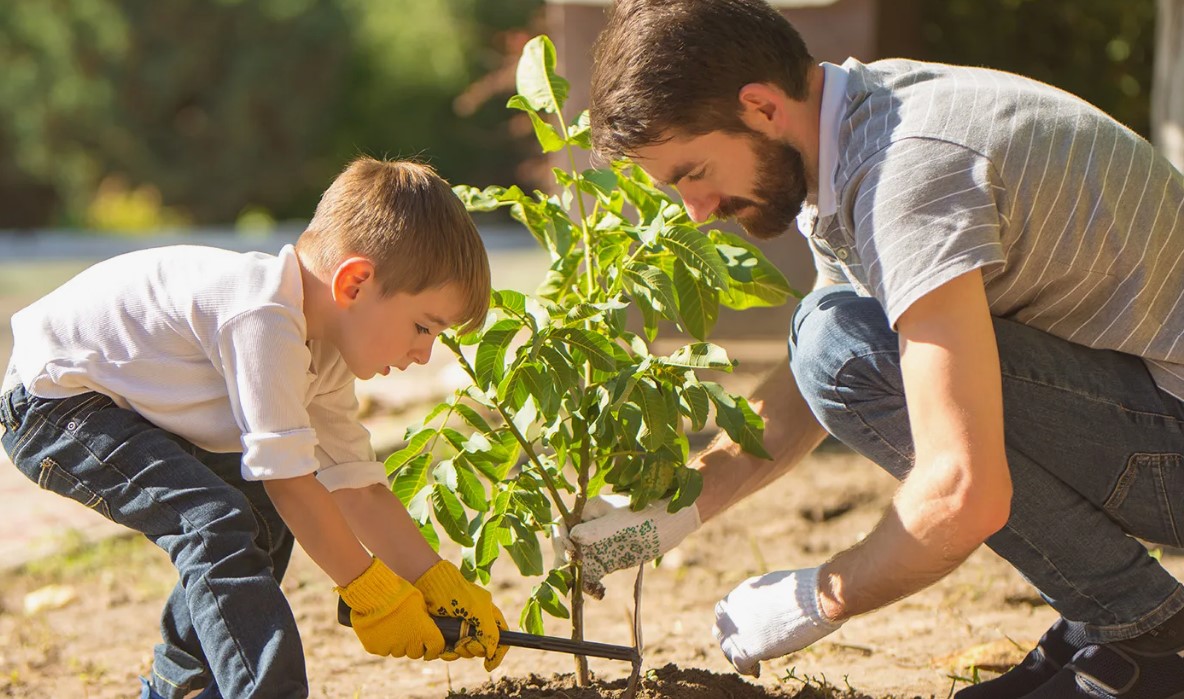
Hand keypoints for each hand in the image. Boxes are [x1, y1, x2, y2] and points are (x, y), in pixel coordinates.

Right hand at [336, 558, 444, 659]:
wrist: (374, 593)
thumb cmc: (400, 593)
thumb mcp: (419, 602)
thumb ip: (423, 618)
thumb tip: (424, 624)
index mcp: (425, 632)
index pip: (436, 648)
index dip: (434, 649)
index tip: (431, 648)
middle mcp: (410, 644)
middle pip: (415, 653)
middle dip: (413, 644)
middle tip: (408, 631)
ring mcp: (391, 648)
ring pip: (397, 651)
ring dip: (397, 643)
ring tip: (391, 625)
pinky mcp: (375, 648)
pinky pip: (381, 649)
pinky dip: (381, 642)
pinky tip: (379, 627)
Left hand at [415, 560, 508, 670]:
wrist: (428, 585)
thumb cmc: (456, 593)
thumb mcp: (479, 609)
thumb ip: (490, 631)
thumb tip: (490, 652)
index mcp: (488, 615)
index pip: (501, 637)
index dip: (498, 652)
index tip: (489, 663)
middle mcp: (476, 623)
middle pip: (482, 648)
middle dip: (474, 650)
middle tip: (465, 643)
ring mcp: (460, 629)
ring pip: (465, 652)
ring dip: (460, 652)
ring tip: (454, 643)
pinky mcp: (445, 633)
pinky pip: (450, 651)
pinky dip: (448, 653)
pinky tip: (444, 649)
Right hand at [561, 494, 700, 595]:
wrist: (673, 524)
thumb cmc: (647, 516)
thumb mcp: (620, 524)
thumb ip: (595, 530)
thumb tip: (572, 536)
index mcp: (590, 510)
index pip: (563, 524)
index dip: (560, 539)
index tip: (569, 552)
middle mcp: (590, 527)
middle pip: (566, 546)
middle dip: (565, 563)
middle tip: (570, 578)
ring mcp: (599, 544)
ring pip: (577, 563)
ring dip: (576, 578)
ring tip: (583, 590)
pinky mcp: (608, 559)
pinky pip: (592, 573)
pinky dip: (591, 584)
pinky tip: (600, 593)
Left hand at [712, 567, 842, 676]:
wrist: (810, 600)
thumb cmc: (800, 589)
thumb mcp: (772, 585)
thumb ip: (761, 597)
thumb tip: (765, 604)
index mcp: (738, 596)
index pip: (724, 614)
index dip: (734, 624)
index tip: (746, 630)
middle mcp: (731, 614)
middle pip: (722, 632)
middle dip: (734, 640)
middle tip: (748, 648)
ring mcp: (737, 633)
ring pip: (728, 650)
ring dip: (738, 656)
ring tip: (752, 663)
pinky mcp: (746, 651)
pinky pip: (740, 665)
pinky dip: (748, 670)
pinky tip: (757, 671)